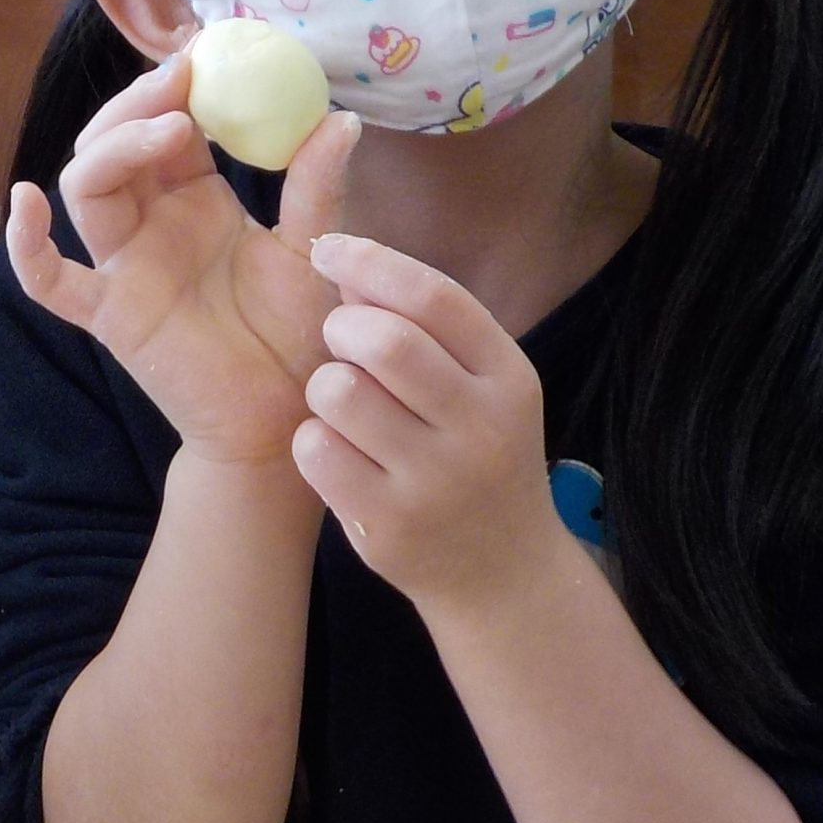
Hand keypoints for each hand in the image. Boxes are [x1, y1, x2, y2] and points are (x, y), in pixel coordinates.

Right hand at [8, 55, 359, 467]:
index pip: (167, 120)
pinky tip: (27, 202)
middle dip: (139, 101)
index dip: (177, 83)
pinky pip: (50, 281)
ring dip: (114, 146)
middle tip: (185, 79)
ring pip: (86, 186)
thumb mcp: (316, 250)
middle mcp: (151, 222)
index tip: (208, 49)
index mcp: (195, 197)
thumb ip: (317, 187)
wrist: (290, 415)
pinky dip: (26, 245)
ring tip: (168, 125)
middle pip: (114, 141)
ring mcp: (123, 265)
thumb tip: (340, 117)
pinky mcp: (108, 314)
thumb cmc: (301, 334)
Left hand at [294, 234, 563, 610]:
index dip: (372, 261)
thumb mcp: (479, 387)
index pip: (436, 297)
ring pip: (339, 393)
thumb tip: (348, 264)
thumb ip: (424, 326)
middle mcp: (481, 429)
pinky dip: (313, 439)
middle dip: (342, 327)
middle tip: (340, 342)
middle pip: (385, 341)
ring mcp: (435, 483)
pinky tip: (337, 451)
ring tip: (342, 404)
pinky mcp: (388, 527)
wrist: (500, 572)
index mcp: (510, 378)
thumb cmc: (477, 455)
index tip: (329, 249)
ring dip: (323, 385)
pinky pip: (315, 451)